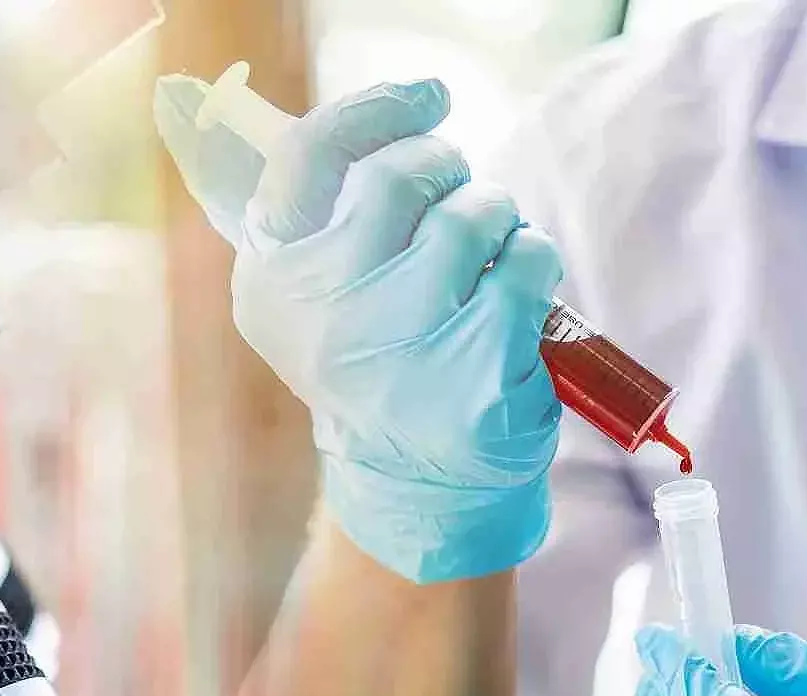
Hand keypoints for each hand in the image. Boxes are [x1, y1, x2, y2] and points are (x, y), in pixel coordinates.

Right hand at [153, 74, 563, 582]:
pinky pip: (526, 261)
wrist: (419, 486)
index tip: (426, 98)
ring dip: (495, 218)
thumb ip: (311, 215)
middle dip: (445, 168)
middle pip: (401, 177)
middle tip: (455, 194)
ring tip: (484, 261)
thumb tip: (315, 109)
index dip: (374, 110)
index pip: (309, 158)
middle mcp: (326, 314)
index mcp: (274, 283)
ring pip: (473, 214)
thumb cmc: (375, 362)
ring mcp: (402, 344)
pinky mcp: (478, 368)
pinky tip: (514, 299)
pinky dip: (532, 263)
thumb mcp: (312, 299)